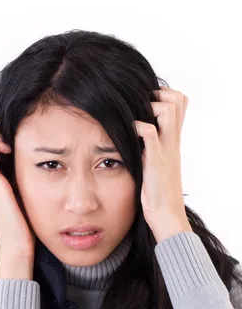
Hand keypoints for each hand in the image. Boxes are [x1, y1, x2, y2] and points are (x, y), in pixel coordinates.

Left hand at [133, 86, 192, 242]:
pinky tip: (128, 130)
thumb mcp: (155, 162)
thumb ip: (150, 146)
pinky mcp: (155, 160)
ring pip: (167, 111)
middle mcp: (172, 141)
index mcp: (173, 140)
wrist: (166, 214)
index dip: (165, 93)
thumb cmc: (156, 190)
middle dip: (159, 93)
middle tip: (141, 105)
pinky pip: (149, 134)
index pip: (180, 103)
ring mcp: (166, 149)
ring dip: (150, 106)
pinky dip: (137, 126)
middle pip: (178, 100)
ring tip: (135, 118)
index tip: (146, 100)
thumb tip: (134, 132)